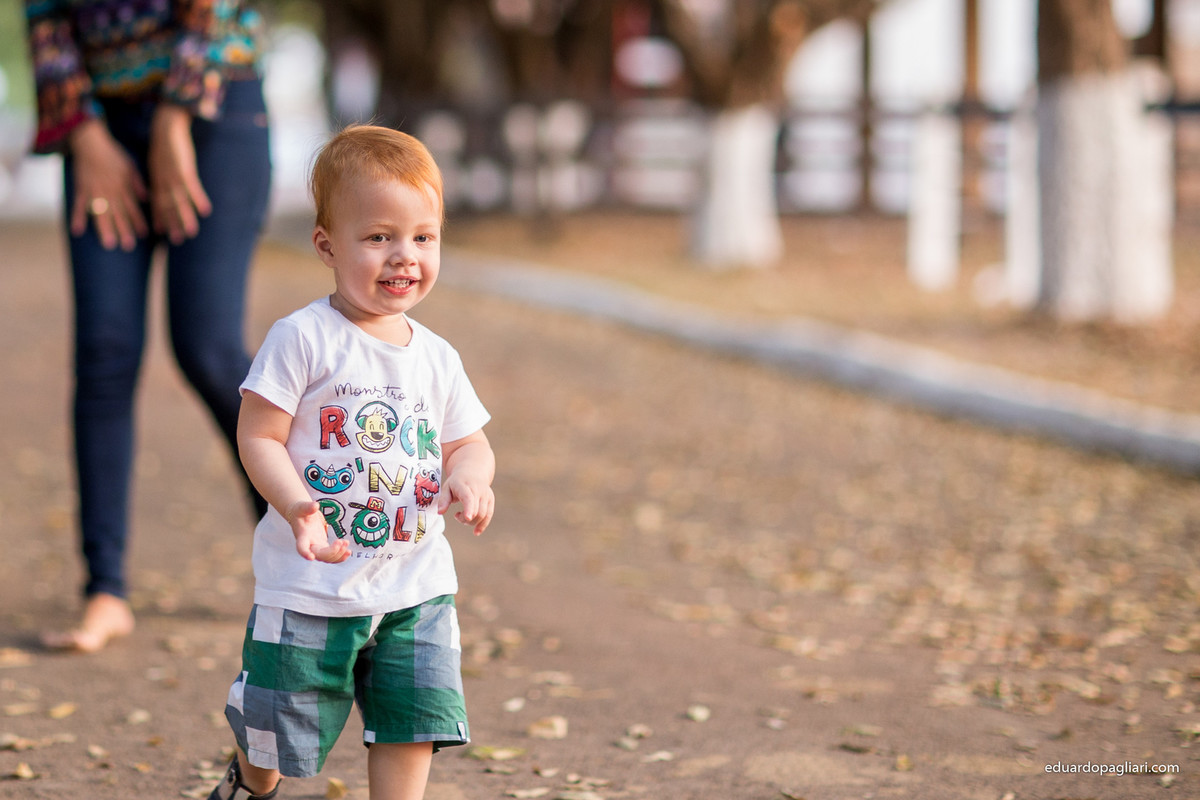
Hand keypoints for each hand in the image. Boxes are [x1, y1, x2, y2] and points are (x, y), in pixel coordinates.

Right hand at [67, 119, 148, 250]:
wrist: (91, 142)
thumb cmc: (113, 154)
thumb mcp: (131, 167)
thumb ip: (138, 184)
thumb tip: (147, 199)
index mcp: (123, 187)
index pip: (133, 208)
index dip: (138, 222)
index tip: (143, 235)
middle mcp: (111, 192)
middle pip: (118, 214)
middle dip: (124, 231)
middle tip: (128, 246)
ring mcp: (95, 192)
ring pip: (101, 213)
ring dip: (105, 229)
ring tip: (108, 244)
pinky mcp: (81, 189)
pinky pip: (79, 205)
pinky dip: (78, 217)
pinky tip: (77, 231)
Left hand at [148, 104, 211, 243]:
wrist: (167, 124)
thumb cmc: (164, 140)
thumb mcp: (158, 159)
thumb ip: (161, 173)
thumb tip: (163, 182)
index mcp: (157, 178)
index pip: (158, 202)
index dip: (160, 217)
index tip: (161, 232)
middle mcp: (163, 180)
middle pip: (168, 205)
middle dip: (172, 223)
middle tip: (177, 240)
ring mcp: (173, 175)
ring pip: (179, 201)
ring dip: (185, 217)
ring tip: (191, 232)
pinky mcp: (184, 168)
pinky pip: (192, 187)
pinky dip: (198, 199)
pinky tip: (205, 211)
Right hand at [286, 500, 350, 562]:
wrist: (302, 515)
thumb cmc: (300, 511)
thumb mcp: (302, 507)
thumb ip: (308, 507)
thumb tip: (315, 505)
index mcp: (302, 536)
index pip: (301, 547)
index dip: (305, 553)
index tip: (311, 557)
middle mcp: (309, 545)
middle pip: (319, 555)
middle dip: (331, 552)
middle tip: (341, 541)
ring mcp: (317, 547)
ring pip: (327, 558)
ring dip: (338, 555)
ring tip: (346, 543)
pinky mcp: (324, 546)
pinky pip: (332, 556)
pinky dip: (340, 556)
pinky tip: (348, 551)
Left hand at [437, 476, 494, 535]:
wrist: (472, 472)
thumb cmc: (456, 482)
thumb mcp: (446, 487)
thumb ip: (443, 500)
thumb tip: (440, 512)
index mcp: (465, 485)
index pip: (469, 498)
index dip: (469, 508)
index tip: (467, 517)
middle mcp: (478, 489)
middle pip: (476, 510)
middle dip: (465, 519)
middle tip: (457, 516)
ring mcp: (486, 494)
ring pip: (483, 514)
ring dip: (472, 522)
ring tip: (464, 518)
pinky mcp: (491, 499)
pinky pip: (489, 515)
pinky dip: (483, 525)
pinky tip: (476, 532)